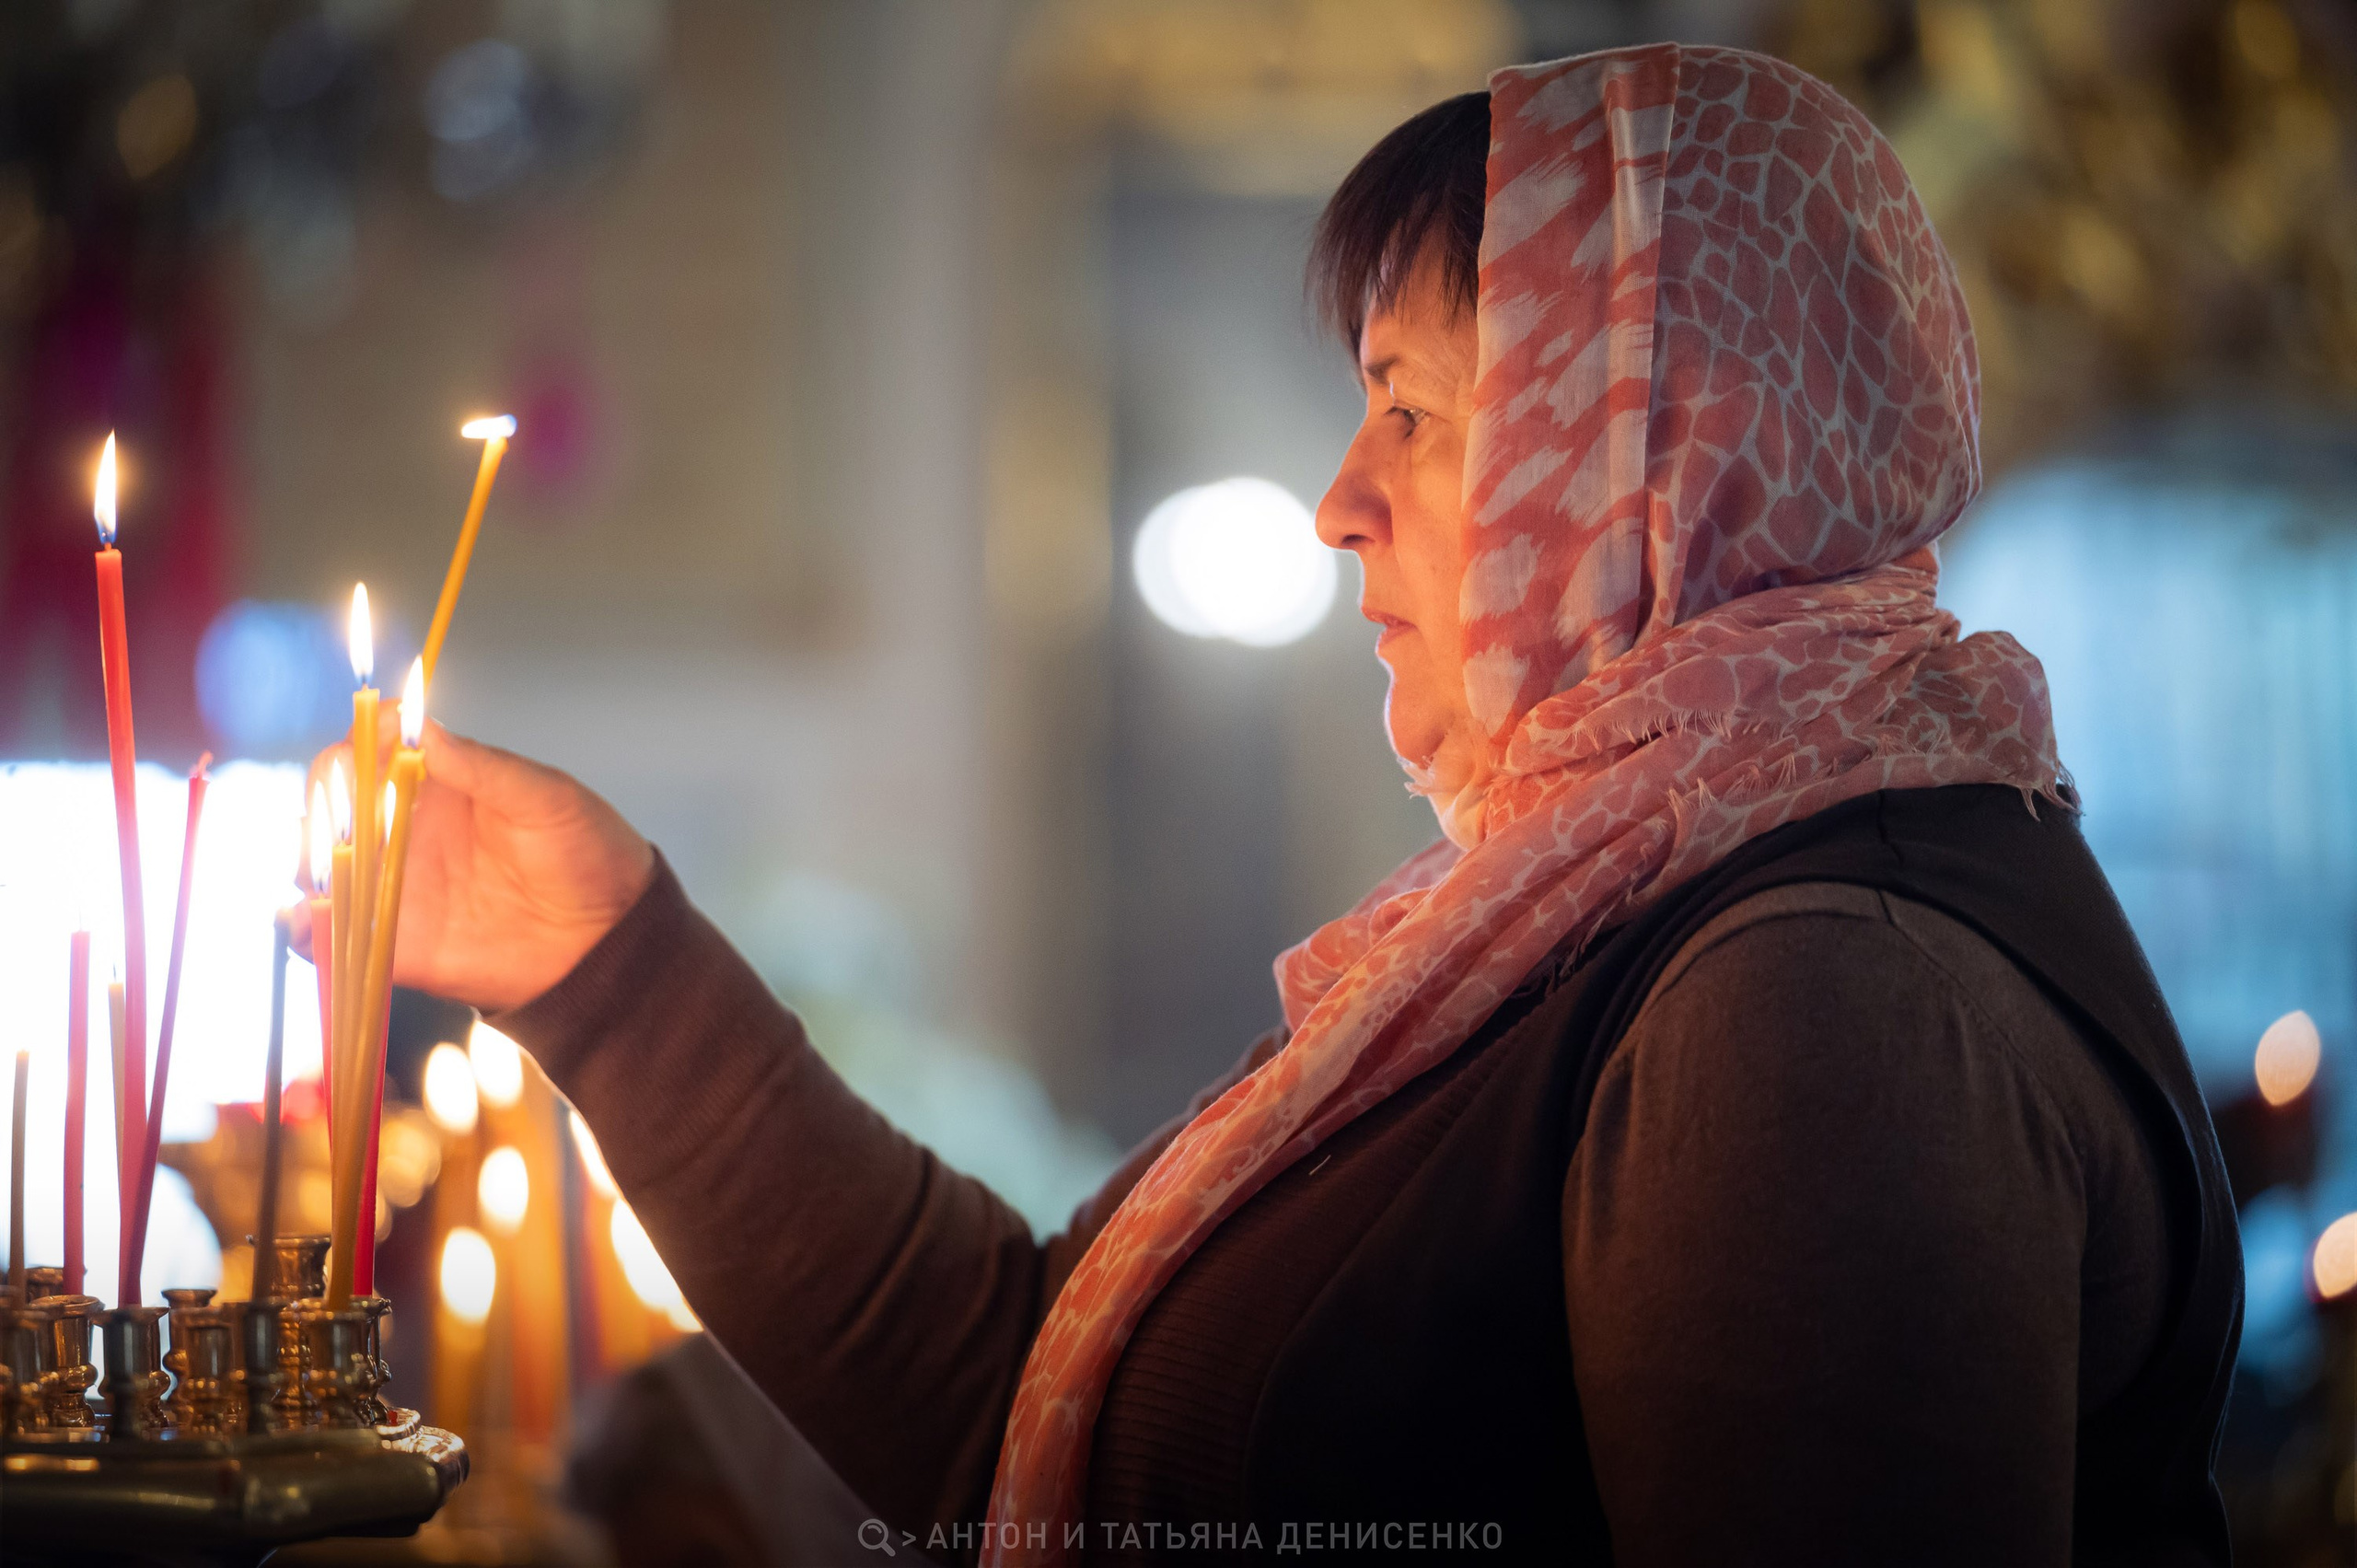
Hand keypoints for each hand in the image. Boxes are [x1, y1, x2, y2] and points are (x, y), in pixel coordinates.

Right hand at [292, 722, 655, 1012]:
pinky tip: (312, 921)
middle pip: (329, 807)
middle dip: (323, 807)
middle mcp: (403, 831)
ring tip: (330, 870)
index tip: (363, 755)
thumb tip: (418, 725)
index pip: (367, 752)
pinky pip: (329, 936)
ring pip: (316, 867)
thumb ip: (481, 766)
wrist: (608, 936)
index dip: (355, 748)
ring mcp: (393, 885)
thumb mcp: (544, 797)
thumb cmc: (586, 851)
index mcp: (435, 784)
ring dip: (307, 864)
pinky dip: (306, 929)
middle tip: (346, 820)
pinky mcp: (393, 941)